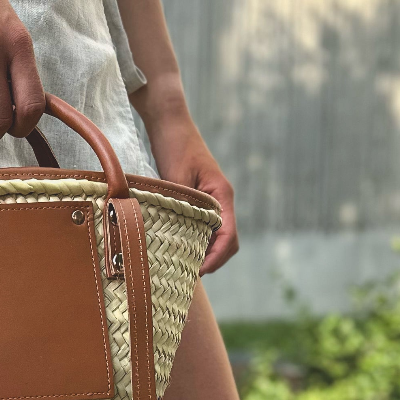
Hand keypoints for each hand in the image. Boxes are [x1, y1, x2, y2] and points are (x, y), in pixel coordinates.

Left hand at [138, 88, 237, 273]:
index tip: (199, 271)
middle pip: (228, 242)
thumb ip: (183, 209)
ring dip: (204, 253)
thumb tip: (181, 241)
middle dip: (212, 261)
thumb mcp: (177, 180)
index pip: (229, 236)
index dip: (217, 258)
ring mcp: (214, 201)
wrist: (170, 125)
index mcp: (223, 195)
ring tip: (184, 266)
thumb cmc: (174, 147)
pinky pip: (206, 228)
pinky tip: (180, 248)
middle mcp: (223, 200)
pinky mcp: (202, 201)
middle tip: (189, 274)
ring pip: (217, 237)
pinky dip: (197, 242)